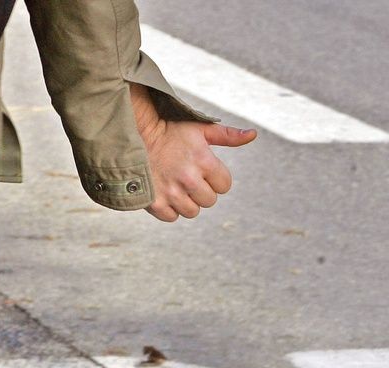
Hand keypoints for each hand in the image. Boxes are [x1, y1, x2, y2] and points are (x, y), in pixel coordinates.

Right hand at [130, 83, 256, 221]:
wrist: (135, 136)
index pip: (225, 186)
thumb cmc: (171, 132)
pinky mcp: (155, 203)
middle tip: (186, 175)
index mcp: (204, 161)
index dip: (215, 178)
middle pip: (210, 201)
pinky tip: (163, 191)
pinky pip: (172, 217)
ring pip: (192, 212)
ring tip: (175, 184)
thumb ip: (229, 135)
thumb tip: (253, 134)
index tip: (201, 168)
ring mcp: (171, 193)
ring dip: (186, 201)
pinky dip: (169, 208)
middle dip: (201, 190)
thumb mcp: (201, 129)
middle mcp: (189, 179)